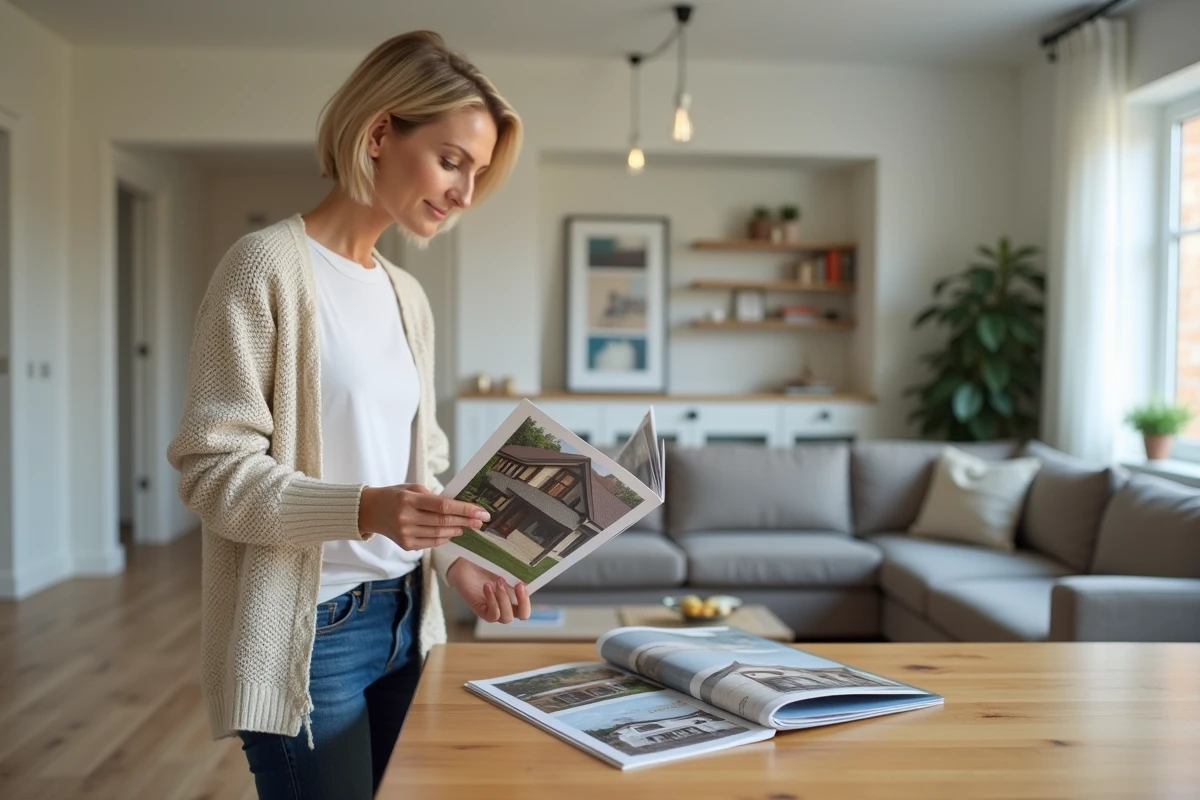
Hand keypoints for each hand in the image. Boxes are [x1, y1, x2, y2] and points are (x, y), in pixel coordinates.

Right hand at [358, 484, 489, 550]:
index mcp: (409, 500)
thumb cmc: (395, 495)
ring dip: (457, 530)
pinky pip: (431, 543)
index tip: (481, 512)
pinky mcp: (406, 545)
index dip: (465, 510)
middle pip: (443, 522)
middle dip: (466, 521)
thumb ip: (434, 497)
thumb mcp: (412, 488)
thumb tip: (459, 507)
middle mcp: (406, 518)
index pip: (443, 506)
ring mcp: (405, 534)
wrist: (370, 510)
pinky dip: (444, 539)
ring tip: (468, 526)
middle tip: (481, 521)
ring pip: (439, 535)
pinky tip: (452, 533)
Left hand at [447, 558, 531, 622]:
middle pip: (522, 615)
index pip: (527, 605)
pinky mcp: (481, 610)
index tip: (522, 584)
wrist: (464, 564)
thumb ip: (516, 573)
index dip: (527, 599)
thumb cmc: (485, 565)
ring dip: (504, 599)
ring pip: (506, 617)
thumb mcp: (504, 568)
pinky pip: (492, 616)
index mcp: (515, 597)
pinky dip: (492, 601)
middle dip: (522, 601)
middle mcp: (507, 606)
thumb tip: (529, 574)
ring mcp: (494, 610)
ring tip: (497, 582)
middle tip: (518, 585)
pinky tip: (487, 586)